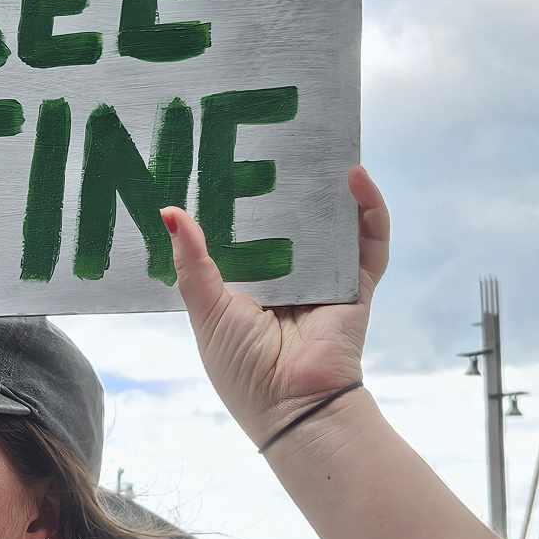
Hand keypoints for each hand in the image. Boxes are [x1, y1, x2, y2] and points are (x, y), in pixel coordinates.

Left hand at [162, 167, 389, 445]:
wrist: (292, 406)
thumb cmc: (242, 366)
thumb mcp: (205, 308)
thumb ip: (192, 261)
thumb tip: (169, 211)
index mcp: (249, 282)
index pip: (244, 229)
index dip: (237, 196)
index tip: (223, 155)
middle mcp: (288, 276)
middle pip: (290, 218)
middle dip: (285, 180)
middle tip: (273, 133)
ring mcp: (325, 277)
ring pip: (330, 221)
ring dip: (328, 185)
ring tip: (319, 141)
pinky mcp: (357, 283)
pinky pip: (369, 241)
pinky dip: (368, 209)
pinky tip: (355, 177)